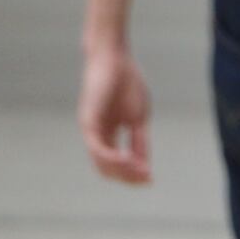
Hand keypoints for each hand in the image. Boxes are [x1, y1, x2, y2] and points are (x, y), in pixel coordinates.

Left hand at [79, 44, 150, 184]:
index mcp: (109, 133)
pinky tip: (128, 160)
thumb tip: (145, 165)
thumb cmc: (127, 83)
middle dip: (128, 178)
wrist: (115, 59)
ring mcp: (91, 129)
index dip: (134, 174)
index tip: (151, 179)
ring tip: (140, 171)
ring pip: (101, 163)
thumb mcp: (139, 119)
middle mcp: (97, 134)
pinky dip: (112, 158)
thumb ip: (140, 141)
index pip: (118, 163)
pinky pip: (97, 148)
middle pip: (108, 169)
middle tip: (146, 179)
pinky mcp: (88, 121)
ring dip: (122, 171)